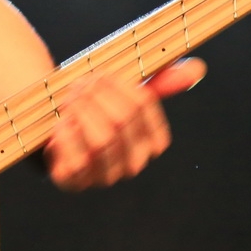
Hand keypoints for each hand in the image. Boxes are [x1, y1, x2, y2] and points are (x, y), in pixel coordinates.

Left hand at [44, 57, 205, 190]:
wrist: (52, 126)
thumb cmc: (94, 108)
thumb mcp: (124, 92)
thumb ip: (160, 81)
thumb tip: (198, 67)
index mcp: (152, 141)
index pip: (143, 104)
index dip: (118, 85)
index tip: (102, 75)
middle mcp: (133, 163)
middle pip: (120, 119)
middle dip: (95, 94)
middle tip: (79, 85)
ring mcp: (105, 176)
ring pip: (101, 140)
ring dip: (80, 112)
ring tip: (69, 101)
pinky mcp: (75, 183)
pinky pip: (77, 161)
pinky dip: (66, 136)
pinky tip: (61, 123)